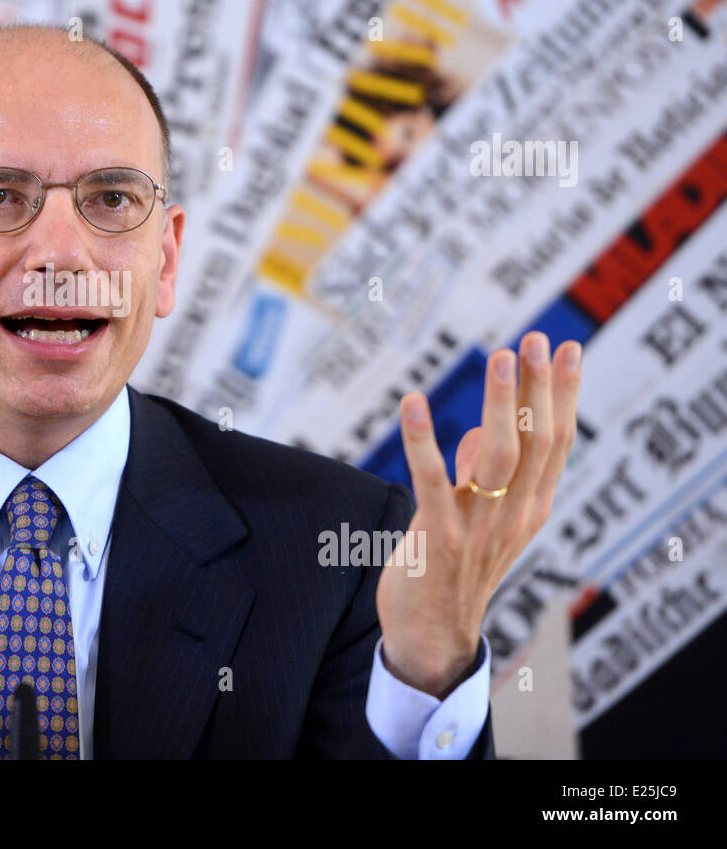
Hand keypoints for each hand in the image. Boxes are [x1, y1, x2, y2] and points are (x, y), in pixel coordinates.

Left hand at [376, 332, 581, 697]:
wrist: (432, 638)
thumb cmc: (451, 571)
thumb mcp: (479, 521)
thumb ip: (481, 477)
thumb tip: (481, 429)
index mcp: (528, 510)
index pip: (556, 444)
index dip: (562, 395)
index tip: (565, 349)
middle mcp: (511, 516)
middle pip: (535, 444)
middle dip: (538, 388)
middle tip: (535, 340)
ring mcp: (477, 528)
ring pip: (498, 457)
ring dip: (500, 405)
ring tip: (499, 358)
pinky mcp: (436, 538)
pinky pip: (432, 482)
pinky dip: (422, 440)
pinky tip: (412, 402)